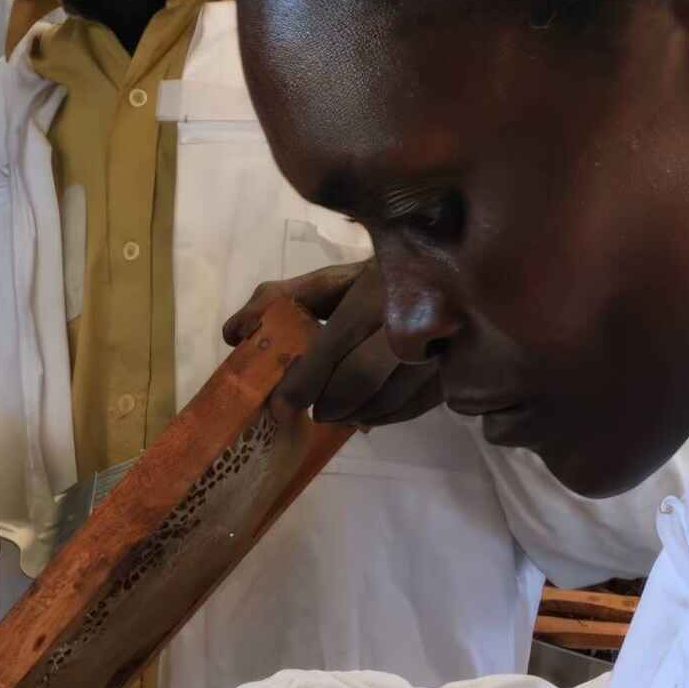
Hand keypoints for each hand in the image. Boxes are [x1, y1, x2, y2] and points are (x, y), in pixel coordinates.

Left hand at [224, 261, 440, 428]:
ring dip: (357, 413)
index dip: (301, 383)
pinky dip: (386, 416)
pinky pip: (415, 406)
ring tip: (339, 412)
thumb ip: (278, 303)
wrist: (448, 271)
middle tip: (314, 414)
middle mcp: (409, 319)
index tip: (281, 408)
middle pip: (360, 379)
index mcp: (372, 293)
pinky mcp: (455, 368)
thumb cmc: (375, 280)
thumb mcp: (329, 282)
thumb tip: (233, 335)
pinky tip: (370, 412)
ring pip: (389, 398)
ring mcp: (439, 346)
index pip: (330, 346)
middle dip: (329, 404)